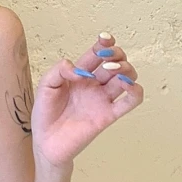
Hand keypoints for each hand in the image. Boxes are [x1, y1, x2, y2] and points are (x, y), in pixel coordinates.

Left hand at [29, 33, 143, 167]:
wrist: (46, 142)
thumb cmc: (45, 114)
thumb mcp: (45, 86)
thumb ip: (59, 71)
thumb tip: (78, 70)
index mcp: (80, 75)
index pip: (97, 54)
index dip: (104, 43)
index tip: (104, 39)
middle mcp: (94, 85)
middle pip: (116, 62)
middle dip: (116, 54)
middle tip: (105, 58)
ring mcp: (103, 99)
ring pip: (127, 78)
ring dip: (125, 69)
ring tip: (111, 70)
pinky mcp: (108, 115)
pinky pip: (130, 102)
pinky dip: (135, 91)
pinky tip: (127, 84)